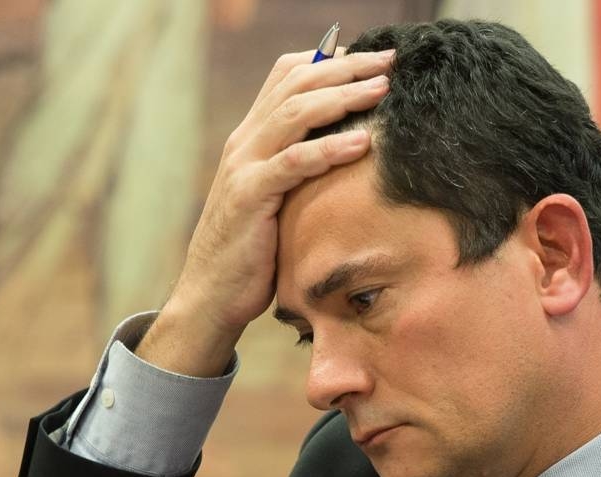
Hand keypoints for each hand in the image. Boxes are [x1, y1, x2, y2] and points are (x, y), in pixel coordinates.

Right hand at [136, 49, 393, 376]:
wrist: (211, 293)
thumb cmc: (253, 250)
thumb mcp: (277, 198)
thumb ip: (300, 168)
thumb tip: (349, 149)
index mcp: (251, 137)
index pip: (285, 76)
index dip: (328, 60)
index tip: (370, 59)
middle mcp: (245, 142)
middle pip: (296, 84)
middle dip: (346, 67)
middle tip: (389, 60)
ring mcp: (244, 167)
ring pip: (294, 114)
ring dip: (342, 96)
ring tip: (382, 88)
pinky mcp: (249, 197)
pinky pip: (292, 163)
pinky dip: (328, 149)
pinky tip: (362, 142)